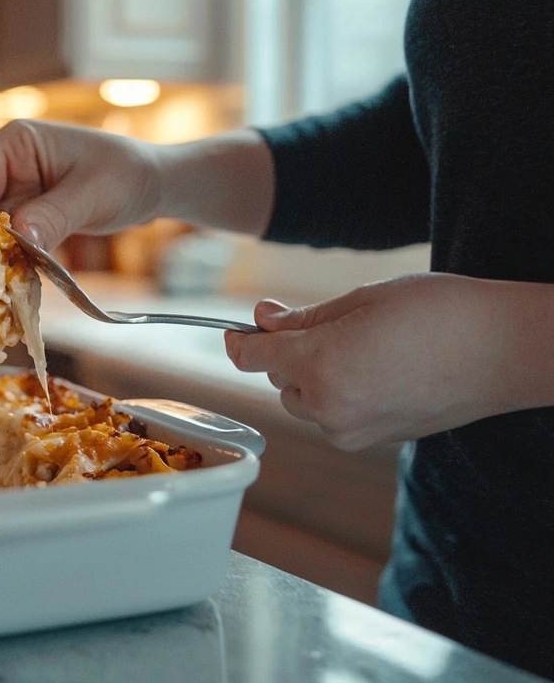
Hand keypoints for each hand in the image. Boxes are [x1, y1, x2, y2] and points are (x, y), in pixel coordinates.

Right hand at [0, 120, 161, 247]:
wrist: (151, 186)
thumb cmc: (125, 174)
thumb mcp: (91, 194)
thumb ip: (53, 216)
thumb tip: (20, 239)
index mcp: (16, 143)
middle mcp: (6, 167)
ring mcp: (13, 194)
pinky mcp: (24, 220)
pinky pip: (6, 243)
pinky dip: (6, 262)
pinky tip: (6, 284)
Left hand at [224, 273, 535, 450]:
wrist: (506, 351)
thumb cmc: (441, 312)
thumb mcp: (363, 299)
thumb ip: (304, 317)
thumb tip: (262, 318)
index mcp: (321, 364)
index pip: (253, 357)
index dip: (238, 341)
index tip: (235, 333)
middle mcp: (330, 406)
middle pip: (279, 379)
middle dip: (289, 352)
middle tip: (327, 324)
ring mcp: (353, 430)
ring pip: (304, 401)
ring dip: (313, 376)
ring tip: (362, 347)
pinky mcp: (375, 441)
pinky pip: (335, 416)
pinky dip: (339, 395)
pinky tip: (377, 370)